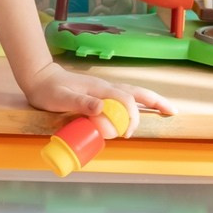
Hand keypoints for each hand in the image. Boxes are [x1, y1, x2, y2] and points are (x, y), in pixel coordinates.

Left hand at [14, 61, 175, 137]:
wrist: (40, 78)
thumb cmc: (49, 90)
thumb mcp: (61, 98)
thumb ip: (80, 103)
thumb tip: (101, 109)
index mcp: (100, 89)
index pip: (126, 101)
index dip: (131, 117)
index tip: (126, 134)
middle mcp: (107, 87)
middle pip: (138, 93)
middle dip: (157, 102)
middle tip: (172, 113)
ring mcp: (105, 89)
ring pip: (134, 93)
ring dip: (152, 100)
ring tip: (168, 108)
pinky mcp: (101, 94)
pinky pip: (125, 97)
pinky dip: (139, 101)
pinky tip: (143, 108)